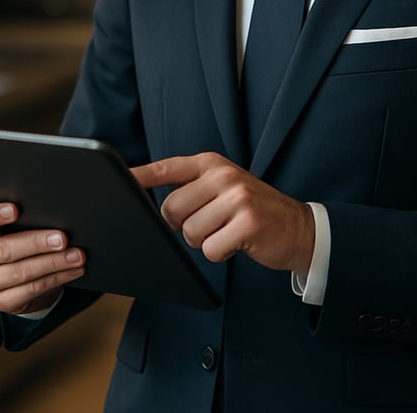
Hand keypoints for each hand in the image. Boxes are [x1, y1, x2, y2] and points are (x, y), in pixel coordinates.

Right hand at [0, 203, 86, 314]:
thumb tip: (52, 207)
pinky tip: (73, 269)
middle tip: (63, 238)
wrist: (13, 269)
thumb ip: (23, 214)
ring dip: (53, 263)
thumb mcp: (12, 222)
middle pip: (4, 249)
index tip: (16, 209)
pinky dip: (56, 278)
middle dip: (37, 243)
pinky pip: (31, 290)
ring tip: (77, 255)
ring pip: (20, 272)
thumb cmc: (14, 233)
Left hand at [132, 152, 314, 274]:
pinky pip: (211, 250)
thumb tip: (152, 204)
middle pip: (171, 209)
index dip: (140, 176)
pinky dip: (221, 253)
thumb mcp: (224, 188)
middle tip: (210, 224)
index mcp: (212, 163)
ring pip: (190, 233)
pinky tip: (238, 242)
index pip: (167, 168)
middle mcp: (223, 175)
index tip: (118, 181)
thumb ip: (192, 188)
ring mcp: (237, 197)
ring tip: (227, 231)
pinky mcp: (248, 222)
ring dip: (205, 242)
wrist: (298, 227)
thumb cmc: (252, 210)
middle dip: (183, 226)